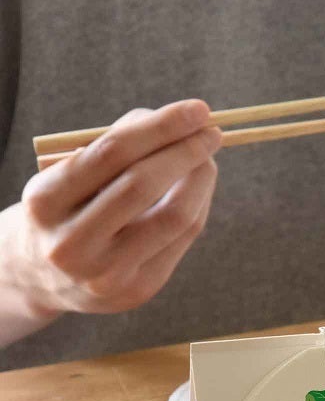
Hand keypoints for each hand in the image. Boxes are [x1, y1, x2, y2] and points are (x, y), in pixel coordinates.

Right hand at [11, 100, 221, 318]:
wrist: (36, 275)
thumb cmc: (61, 210)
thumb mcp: (64, 175)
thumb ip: (113, 149)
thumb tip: (176, 123)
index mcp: (45, 202)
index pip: (111, 153)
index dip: (161, 128)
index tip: (196, 110)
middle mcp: (72, 243)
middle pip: (143, 185)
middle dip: (185, 151)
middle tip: (212, 129)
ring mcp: (106, 273)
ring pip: (173, 217)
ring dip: (199, 179)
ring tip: (207, 155)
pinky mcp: (136, 291)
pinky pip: (181, 240)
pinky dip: (197, 204)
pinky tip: (199, 184)